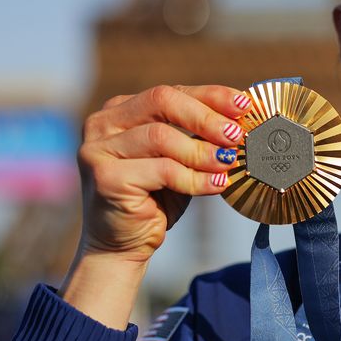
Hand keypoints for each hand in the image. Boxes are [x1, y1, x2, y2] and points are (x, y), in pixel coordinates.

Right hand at [75, 84, 250, 264]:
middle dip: (206, 117)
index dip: (210, 96)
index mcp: (119, 111)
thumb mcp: (179, 160)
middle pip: (161, 101)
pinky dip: (195, 178)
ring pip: (161, 136)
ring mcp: (98, 149)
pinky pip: (162, 170)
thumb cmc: (153, 200)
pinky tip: (216, 185)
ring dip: (202, 152)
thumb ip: (198, 137)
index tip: (243, 105)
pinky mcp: (105, 177)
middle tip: (235, 135)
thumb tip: (240, 120)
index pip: (169, 93)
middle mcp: (102, 124)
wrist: (121, 246)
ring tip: (227, 164)